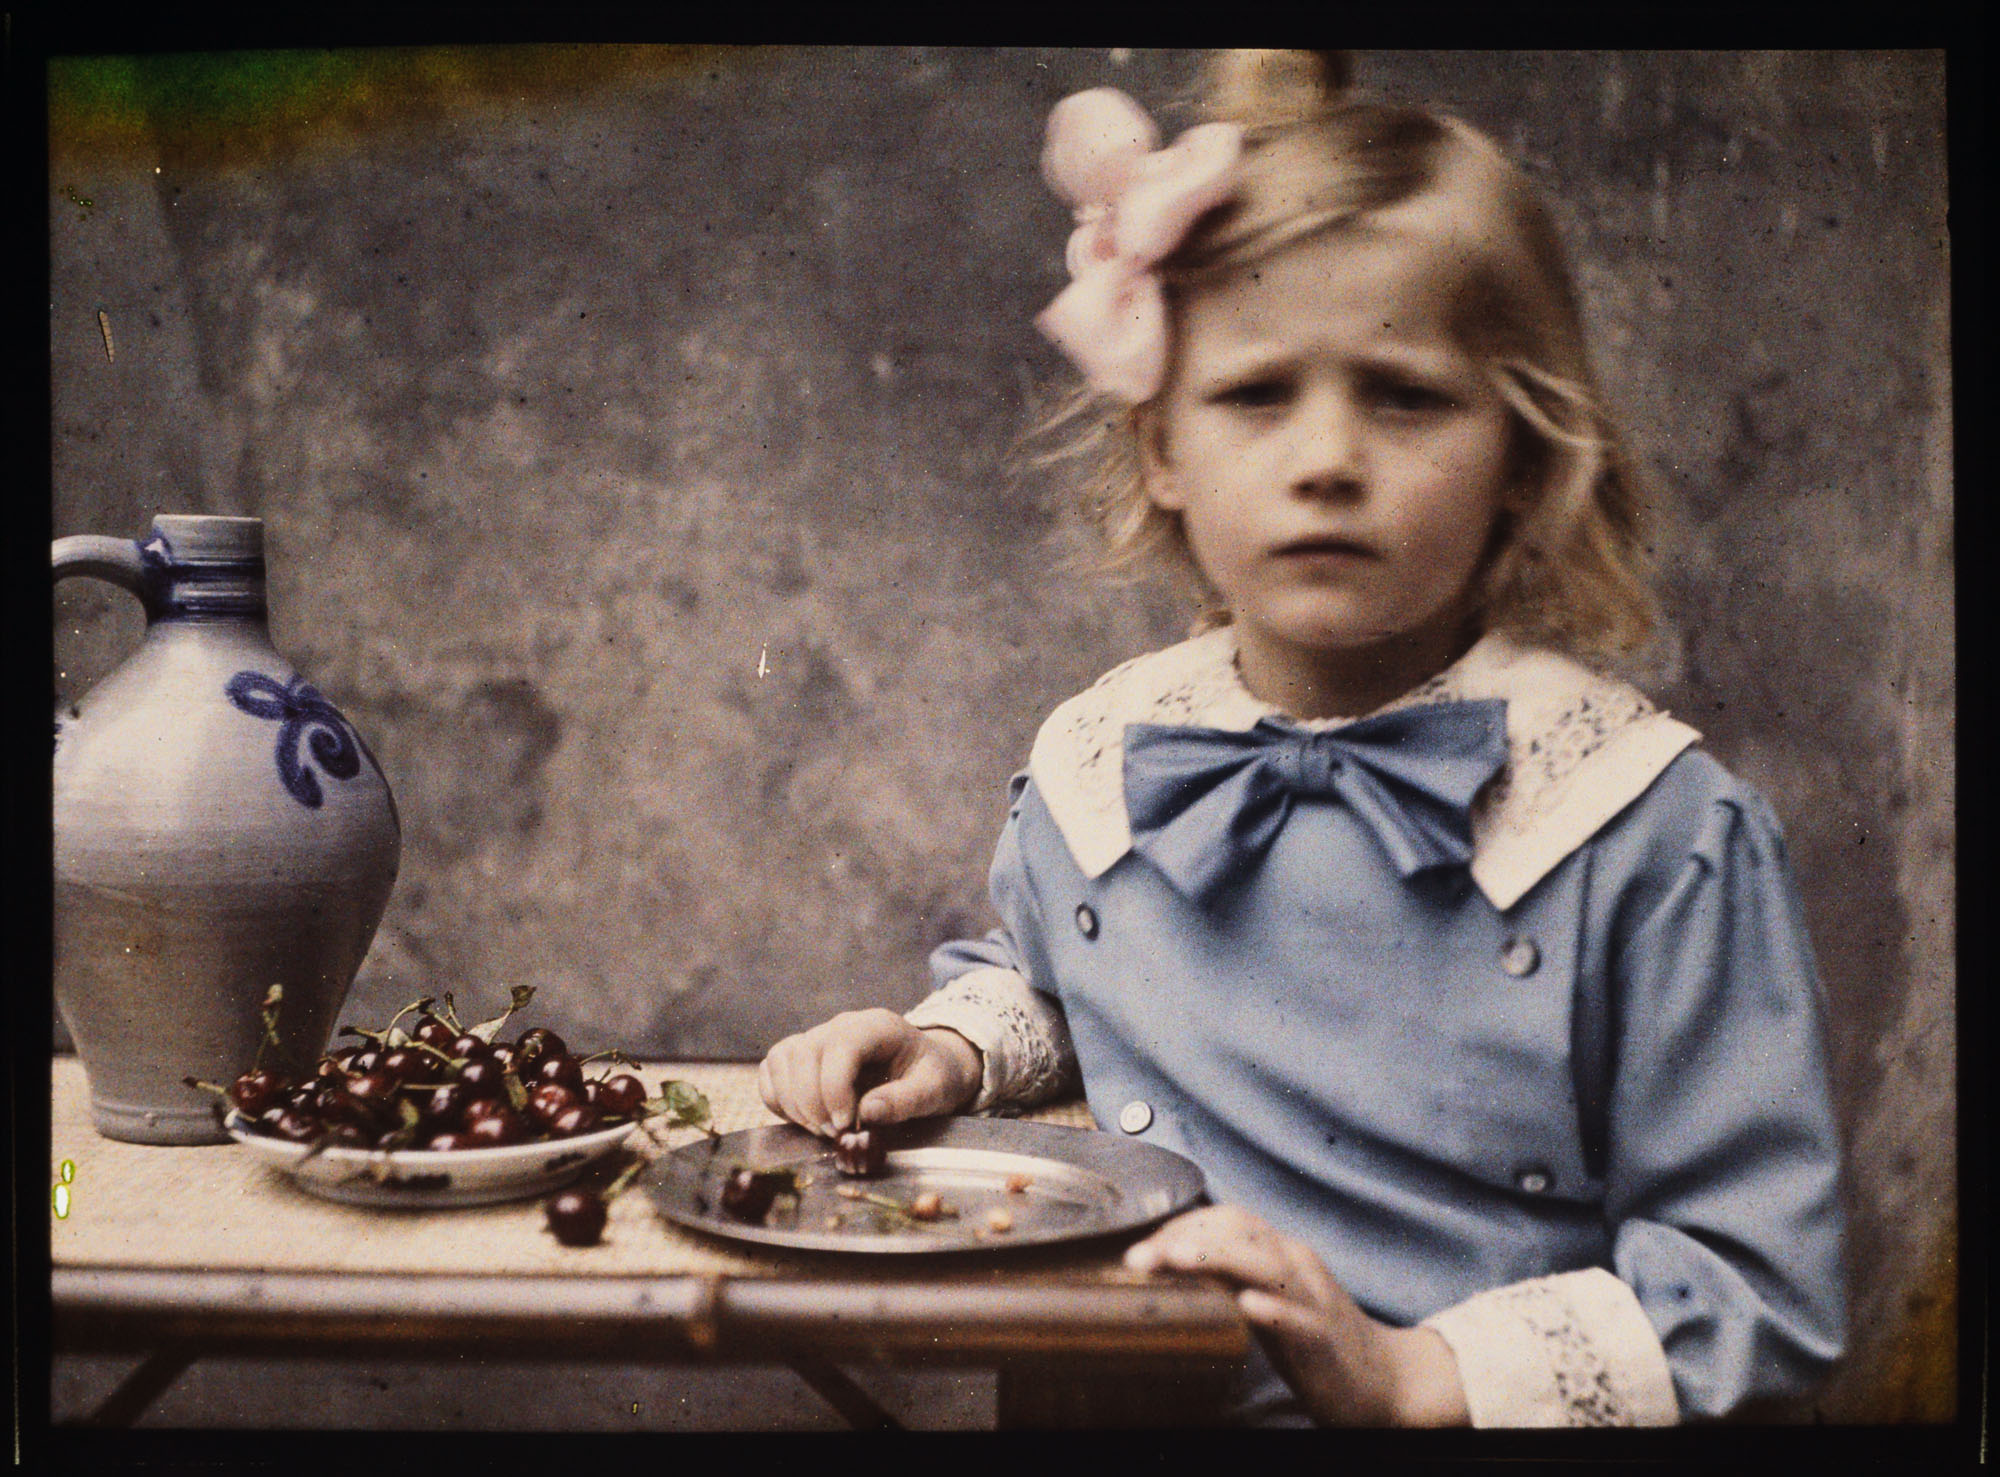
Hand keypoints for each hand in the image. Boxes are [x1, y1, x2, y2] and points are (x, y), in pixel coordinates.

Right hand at [757, 1009, 982, 1137]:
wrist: (926, 1068)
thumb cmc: (933, 1075)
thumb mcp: (935, 1089)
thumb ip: (906, 1100)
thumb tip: (868, 1112)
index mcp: (875, 1026)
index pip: (840, 1046)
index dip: (835, 1088)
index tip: (846, 1124)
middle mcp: (841, 1026)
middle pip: (804, 1053)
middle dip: (812, 1102)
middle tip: (835, 1135)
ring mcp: (817, 1038)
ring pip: (782, 1059)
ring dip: (793, 1102)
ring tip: (821, 1129)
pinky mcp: (801, 1057)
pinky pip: (771, 1070)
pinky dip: (776, 1098)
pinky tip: (802, 1119)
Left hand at [1123, 1205, 1468, 1426]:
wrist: (1386, 1379)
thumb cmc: (1313, 1339)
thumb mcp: (1266, 1299)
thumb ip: (1228, 1277)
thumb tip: (1169, 1264)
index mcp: (1279, 1252)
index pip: (1225, 1220)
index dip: (1180, 1226)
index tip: (1140, 1247)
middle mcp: (1296, 1264)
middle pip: (1239, 1232)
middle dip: (1184, 1238)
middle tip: (1137, 1258)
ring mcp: (1314, 1299)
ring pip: (1265, 1264)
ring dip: (1217, 1258)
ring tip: (1176, 1260)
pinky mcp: (1326, 1339)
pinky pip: (1300, 1319)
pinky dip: (1274, 1309)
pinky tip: (1248, 1307)